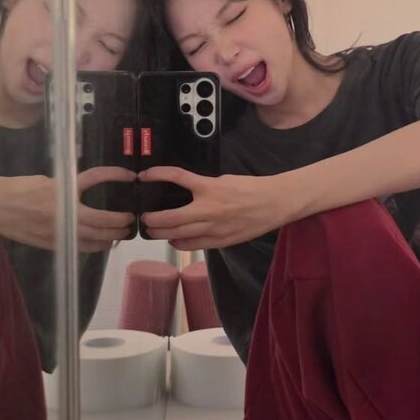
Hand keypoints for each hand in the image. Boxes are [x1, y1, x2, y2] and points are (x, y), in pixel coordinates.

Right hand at [0, 167, 136, 251]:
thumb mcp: (48, 180)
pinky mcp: (54, 244)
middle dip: (121, 221)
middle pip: (104, 220)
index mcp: (64, 191)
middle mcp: (66, 214)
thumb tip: (85, 193)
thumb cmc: (18, 188)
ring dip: (112, 236)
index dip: (116, 175)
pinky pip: (82, 248)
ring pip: (97, 239)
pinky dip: (96, 246)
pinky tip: (103, 243)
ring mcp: (61, 232)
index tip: (130, 176)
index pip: (97, 178)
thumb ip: (69, 188)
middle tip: (130, 219)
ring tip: (122, 233)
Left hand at [140, 167, 288, 249]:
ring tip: (153, 230)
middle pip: (170, 217)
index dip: (157, 174)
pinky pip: (194, 245)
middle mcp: (208, 210)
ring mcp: (214, 228)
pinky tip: (174, 240)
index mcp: (209, 188)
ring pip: (178, 235)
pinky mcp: (221, 241)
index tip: (144, 176)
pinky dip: (179, 243)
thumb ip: (204, 187)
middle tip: (145, 217)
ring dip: (161, 233)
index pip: (176, 177)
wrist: (274, 203)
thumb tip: (186, 192)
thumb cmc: (252, 189)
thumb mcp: (224, 180)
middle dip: (153, 219)